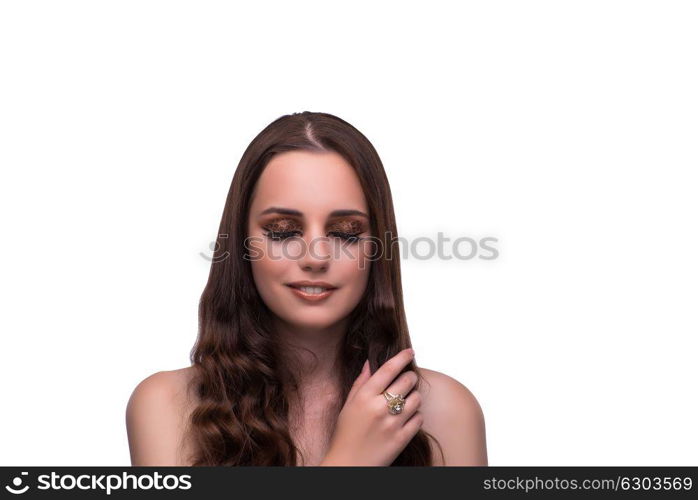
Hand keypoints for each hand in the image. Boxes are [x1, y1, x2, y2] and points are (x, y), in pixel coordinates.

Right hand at [320, 348, 422, 465]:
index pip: (388, 369)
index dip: (402, 357)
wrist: (348, 466)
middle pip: (407, 381)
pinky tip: (406, 418)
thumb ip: (360, 383)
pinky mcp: (402, 439)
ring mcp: (392, 424)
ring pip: (417, 399)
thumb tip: (370, 363)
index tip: (410, 352)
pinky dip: (416, 416)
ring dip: (414, 397)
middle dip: (410, 377)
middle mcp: (379, 408)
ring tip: (406, 401)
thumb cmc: (345, 435)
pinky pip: (419, 419)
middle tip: (407, 380)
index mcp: (364, 397)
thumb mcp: (347, 406)